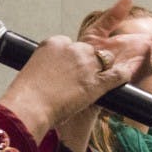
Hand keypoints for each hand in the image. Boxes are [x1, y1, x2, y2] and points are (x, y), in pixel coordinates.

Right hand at [0, 36, 128, 140]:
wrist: (28, 107)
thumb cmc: (26, 95)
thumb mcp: (32, 71)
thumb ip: (47, 67)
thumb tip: (55, 74)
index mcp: (54, 43)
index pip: (69, 44)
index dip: (69, 58)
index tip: (65, 69)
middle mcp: (72, 49)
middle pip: (88, 50)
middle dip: (87, 63)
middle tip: (77, 80)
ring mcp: (86, 64)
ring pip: (104, 60)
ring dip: (101, 70)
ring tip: (92, 84)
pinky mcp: (96, 82)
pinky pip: (117, 75)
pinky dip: (123, 75)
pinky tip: (125, 77)